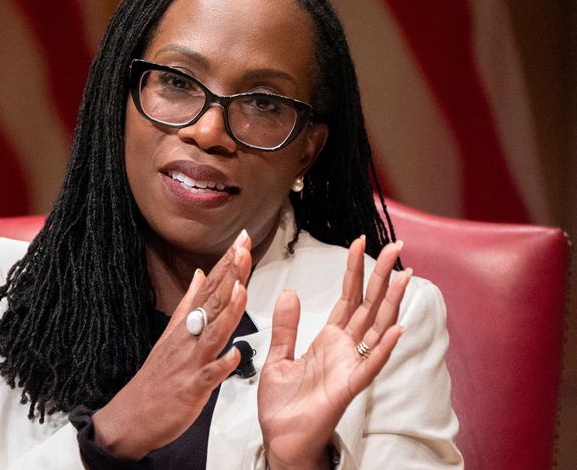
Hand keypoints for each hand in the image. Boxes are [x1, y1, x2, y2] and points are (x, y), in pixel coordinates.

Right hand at [93, 230, 251, 459]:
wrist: (131, 415)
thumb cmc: (156, 377)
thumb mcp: (171, 334)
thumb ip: (188, 303)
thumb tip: (201, 275)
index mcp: (185, 325)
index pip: (209, 287)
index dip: (226, 264)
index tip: (240, 240)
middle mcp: (187, 338)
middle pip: (211, 302)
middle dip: (229, 275)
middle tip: (243, 248)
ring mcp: (189, 362)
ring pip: (211, 333)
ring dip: (227, 312)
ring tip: (242, 289)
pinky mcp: (191, 389)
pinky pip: (208, 376)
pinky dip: (222, 365)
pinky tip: (235, 354)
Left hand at [257, 238, 410, 468]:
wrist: (279, 439)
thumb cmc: (282, 405)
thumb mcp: (277, 358)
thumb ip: (286, 327)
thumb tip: (290, 292)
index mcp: (328, 340)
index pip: (347, 298)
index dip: (354, 270)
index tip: (360, 242)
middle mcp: (345, 349)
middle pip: (369, 306)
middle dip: (382, 276)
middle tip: (397, 246)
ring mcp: (350, 367)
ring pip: (376, 329)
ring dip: (391, 303)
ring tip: (405, 275)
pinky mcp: (348, 388)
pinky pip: (370, 366)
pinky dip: (384, 348)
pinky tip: (397, 329)